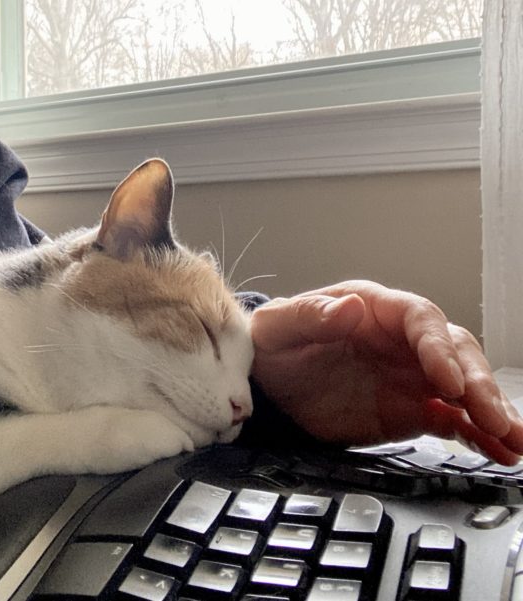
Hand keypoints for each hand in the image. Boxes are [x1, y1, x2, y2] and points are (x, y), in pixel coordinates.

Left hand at [250, 280, 522, 464]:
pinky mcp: (411, 409)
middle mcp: (403, 340)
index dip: (439, 348)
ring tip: (515, 441)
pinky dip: (475, 436)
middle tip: (494, 418)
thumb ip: (312, 316)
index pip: (422, 320)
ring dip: (491, 413)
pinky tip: (498, 452)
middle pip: (456, 354)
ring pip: (464, 389)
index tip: (447, 380)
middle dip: (478, 385)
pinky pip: (451, 420)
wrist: (267, 382)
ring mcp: (412, 376)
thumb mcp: (280, 327)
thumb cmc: (274, 344)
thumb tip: (351, 307)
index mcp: (375, 309)